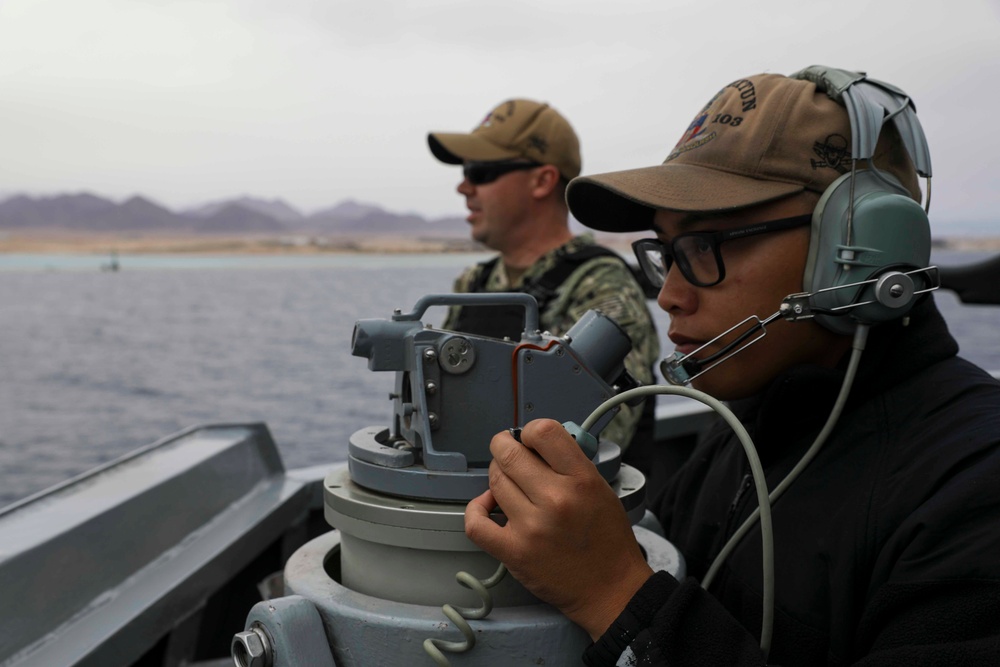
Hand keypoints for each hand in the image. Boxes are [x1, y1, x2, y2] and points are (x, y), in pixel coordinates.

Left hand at [465, 418, 653, 639]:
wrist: (611, 589)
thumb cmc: (607, 540)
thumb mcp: (601, 489)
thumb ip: (571, 464)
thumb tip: (537, 445)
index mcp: (582, 480)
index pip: (543, 432)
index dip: (529, 430)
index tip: (529, 439)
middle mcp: (555, 499)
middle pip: (509, 454)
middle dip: (504, 447)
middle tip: (509, 452)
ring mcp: (531, 526)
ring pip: (495, 482)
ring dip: (498, 477)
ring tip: (510, 483)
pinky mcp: (514, 551)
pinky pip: (476, 522)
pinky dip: (476, 508)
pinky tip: (488, 505)